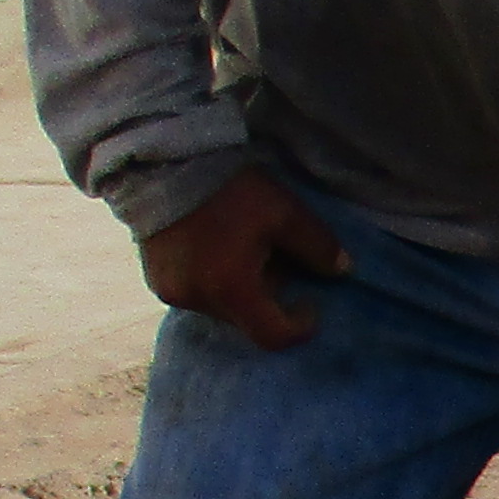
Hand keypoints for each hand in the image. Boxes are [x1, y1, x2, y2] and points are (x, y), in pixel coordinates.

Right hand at [140, 172, 349, 349]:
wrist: (164, 162)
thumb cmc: (230, 188)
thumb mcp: (285, 212)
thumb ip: (318, 246)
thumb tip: (343, 271)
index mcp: (231, 288)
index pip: (273, 337)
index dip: (299, 327)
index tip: (310, 303)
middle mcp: (197, 300)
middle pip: (247, 321)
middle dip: (269, 299)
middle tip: (277, 261)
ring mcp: (171, 293)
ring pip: (222, 308)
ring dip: (241, 291)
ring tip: (245, 251)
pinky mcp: (155, 281)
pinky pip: (196, 295)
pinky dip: (215, 283)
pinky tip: (217, 251)